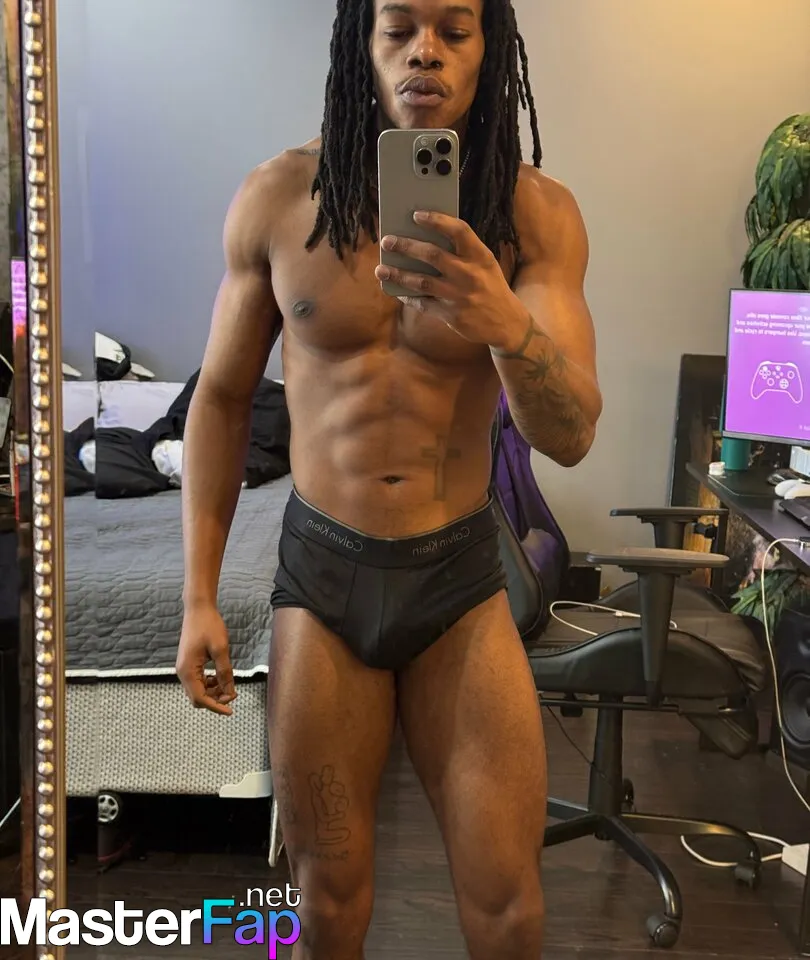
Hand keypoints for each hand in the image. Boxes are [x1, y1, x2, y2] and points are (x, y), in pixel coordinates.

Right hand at [176, 604, 235, 715]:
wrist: (198, 609)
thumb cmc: (209, 626)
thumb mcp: (221, 649)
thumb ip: (225, 672)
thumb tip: (230, 692)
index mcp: (187, 671)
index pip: (200, 699)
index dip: (216, 707)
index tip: (231, 711)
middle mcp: (182, 672)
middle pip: (197, 698)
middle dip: (216, 699)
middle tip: (233, 693)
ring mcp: (184, 668)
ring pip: (198, 690)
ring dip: (213, 692)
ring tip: (229, 684)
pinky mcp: (188, 664)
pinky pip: (198, 681)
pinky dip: (210, 684)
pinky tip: (221, 677)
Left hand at [374, 210, 526, 350]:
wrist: (505, 322)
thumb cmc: (490, 286)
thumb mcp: (485, 264)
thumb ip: (463, 251)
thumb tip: (426, 237)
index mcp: (480, 256)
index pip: (459, 231)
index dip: (437, 220)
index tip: (416, 215)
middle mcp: (469, 274)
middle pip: (432, 255)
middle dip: (406, 246)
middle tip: (387, 241)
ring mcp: (458, 296)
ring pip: (421, 281)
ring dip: (398, 274)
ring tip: (381, 269)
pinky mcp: (451, 315)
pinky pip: (423, 303)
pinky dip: (407, 296)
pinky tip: (396, 290)